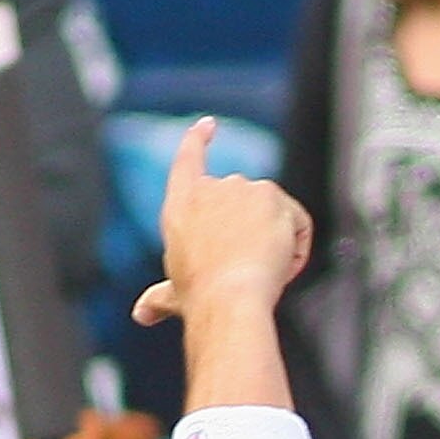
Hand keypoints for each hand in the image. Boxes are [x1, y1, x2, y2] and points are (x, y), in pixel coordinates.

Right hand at [132, 117, 311, 324]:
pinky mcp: (269, 193)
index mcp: (180, 205)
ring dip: (277, 239)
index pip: (187, 160)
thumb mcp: (174, 294)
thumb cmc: (199, 298)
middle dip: (254, 229)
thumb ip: (158, 297)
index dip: (197, 140)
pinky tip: (283, 265)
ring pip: (274, 212)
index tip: (208, 124)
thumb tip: (141, 314)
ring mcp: (240, 187)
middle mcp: (209, 188)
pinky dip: (297, 244)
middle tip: (248, 269)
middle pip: (244, 198)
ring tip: (263, 273)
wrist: (227, 297)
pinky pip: (297, 220)